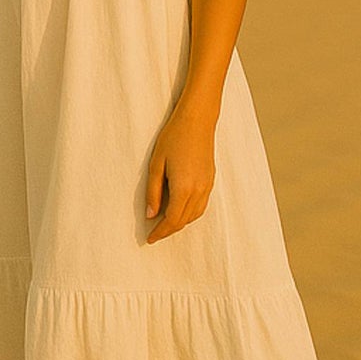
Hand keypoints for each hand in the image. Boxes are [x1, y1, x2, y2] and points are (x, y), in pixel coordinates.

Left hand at [143, 102, 216, 242]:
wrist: (197, 121)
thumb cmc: (173, 138)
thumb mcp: (156, 165)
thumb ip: (153, 192)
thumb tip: (150, 215)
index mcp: (184, 188)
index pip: (172, 220)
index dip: (160, 232)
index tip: (150, 238)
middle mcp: (199, 191)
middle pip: (184, 221)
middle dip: (169, 230)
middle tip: (154, 233)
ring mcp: (207, 186)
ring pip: (194, 215)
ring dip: (180, 223)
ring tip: (164, 224)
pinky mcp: (210, 181)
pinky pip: (201, 205)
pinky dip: (189, 213)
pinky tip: (179, 210)